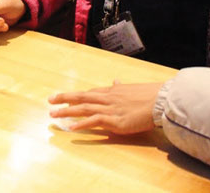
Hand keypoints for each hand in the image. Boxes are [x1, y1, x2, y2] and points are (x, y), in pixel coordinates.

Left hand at [48, 81, 162, 134]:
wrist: (160, 101)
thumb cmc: (149, 95)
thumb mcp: (131, 88)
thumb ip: (121, 87)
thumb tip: (115, 80)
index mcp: (112, 91)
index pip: (89, 93)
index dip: (74, 95)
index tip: (62, 97)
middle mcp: (107, 98)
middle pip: (81, 97)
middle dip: (64, 99)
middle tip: (49, 101)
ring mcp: (110, 109)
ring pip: (83, 108)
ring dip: (67, 111)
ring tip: (54, 115)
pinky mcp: (115, 121)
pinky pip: (94, 121)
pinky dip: (82, 124)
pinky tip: (71, 127)